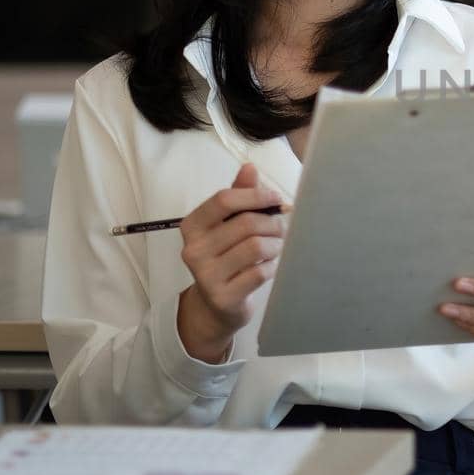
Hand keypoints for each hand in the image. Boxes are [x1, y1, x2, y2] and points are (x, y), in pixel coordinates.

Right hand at [176, 163, 286, 362]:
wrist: (215, 306)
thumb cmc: (225, 257)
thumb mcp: (226, 225)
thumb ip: (238, 196)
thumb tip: (250, 168)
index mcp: (192, 226)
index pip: (224, 199)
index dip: (255, 195)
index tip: (276, 198)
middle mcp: (193, 250)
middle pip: (246, 223)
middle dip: (272, 223)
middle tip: (281, 228)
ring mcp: (206, 275)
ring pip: (256, 246)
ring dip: (275, 244)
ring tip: (276, 247)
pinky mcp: (223, 296)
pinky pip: (261, 272)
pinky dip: (272, 266)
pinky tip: (269, 266)